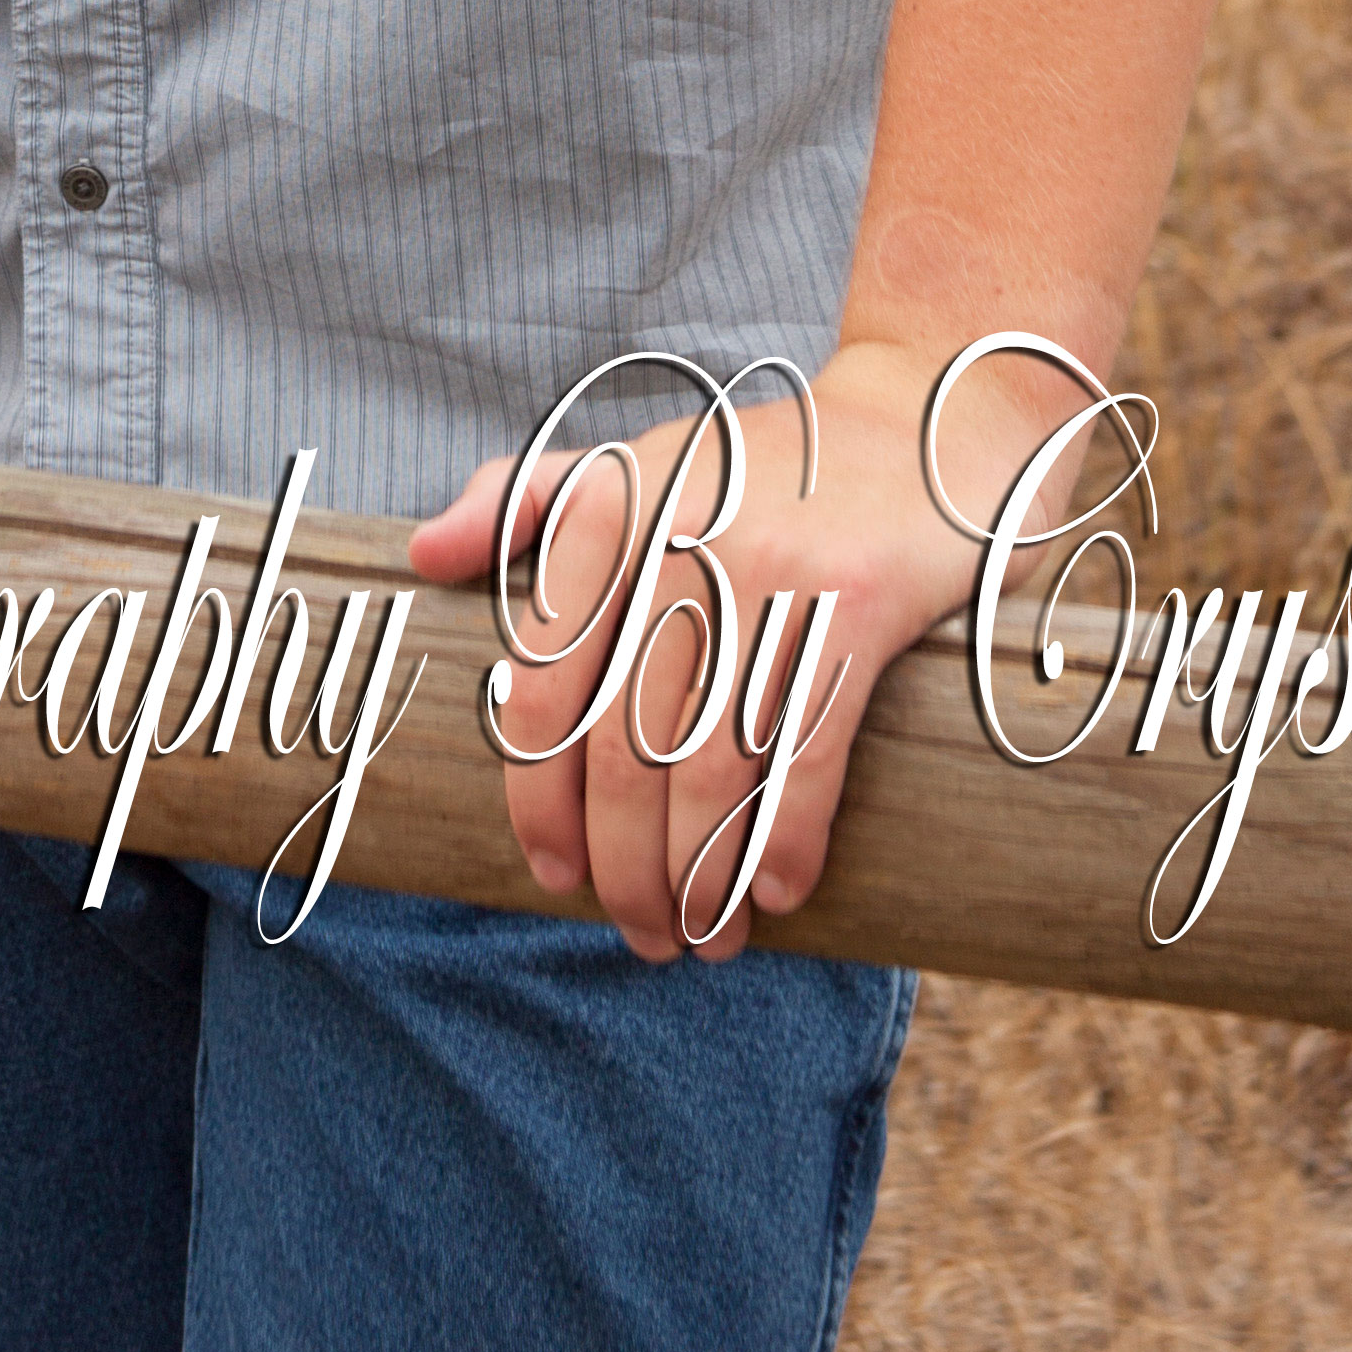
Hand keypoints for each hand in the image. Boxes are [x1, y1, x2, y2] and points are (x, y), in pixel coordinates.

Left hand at [407, 341, 1025, 962]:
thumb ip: (525, 502)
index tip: (554, 878)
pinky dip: (785, 839)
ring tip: (710, 935)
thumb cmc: (768, 464)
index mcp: (609, 508)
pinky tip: (781, 890)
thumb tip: (423, 555)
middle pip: (622, 750)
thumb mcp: (640, 460)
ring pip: (707, 768)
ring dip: (703, 878)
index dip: (541, 804)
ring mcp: (770, 569)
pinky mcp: (857, 602)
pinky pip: (805, 752)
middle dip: (625, 868)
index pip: (546, 691)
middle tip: (644, 936)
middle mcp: (675, 536)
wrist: (929, 415)